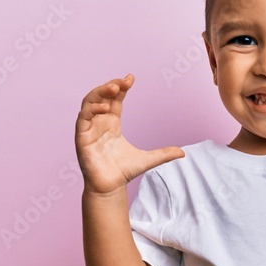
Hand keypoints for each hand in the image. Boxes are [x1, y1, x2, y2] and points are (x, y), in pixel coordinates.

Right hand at [75, 74, 184, 194]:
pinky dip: (92, 109)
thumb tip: (183, 153)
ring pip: (89, 102)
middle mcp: (99, 122)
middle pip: (101, 96)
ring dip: (99, 93)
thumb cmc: (123, 172)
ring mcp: (89, 128)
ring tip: (113, 88)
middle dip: (110, 86)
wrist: (110, 188)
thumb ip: (164, 154)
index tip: (131, 78)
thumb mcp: (148, 160)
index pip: (115, 99)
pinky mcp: (81, 137)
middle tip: (123, 82)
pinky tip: (105, 108)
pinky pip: (83, 118)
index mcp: (112, 123)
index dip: (121, 87)